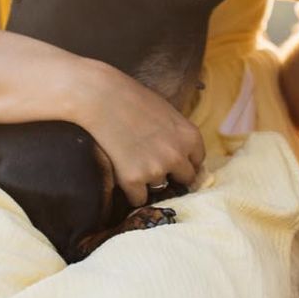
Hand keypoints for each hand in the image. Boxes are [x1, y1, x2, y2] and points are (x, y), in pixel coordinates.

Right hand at [75, 64, 206, 206]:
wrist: (100, 98)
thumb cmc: (132, 98)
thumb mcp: (167, 112)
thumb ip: (178, 136)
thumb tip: (183, 156)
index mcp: (191, 137)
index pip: (197, 162)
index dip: (184, 161)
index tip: (173, 161)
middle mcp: (177, 156)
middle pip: (184, 179)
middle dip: (171, 175)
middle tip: (153, 164)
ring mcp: (156, 170)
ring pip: (159, 188)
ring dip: (148, 180)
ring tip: (131, 160)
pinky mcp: (133, 180)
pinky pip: (138, 199)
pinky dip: (131, 191)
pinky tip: (122, 174)